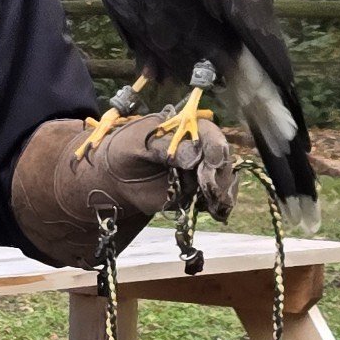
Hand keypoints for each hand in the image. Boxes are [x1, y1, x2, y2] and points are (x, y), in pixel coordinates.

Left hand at [80, 112, 238, 223]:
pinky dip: (220, 205)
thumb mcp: (138, 145)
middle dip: (219, 172)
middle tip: (208, 186)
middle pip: (221, 157)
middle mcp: (199, 147)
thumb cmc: (125, 152)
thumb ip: (163, 148)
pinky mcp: (198, 192)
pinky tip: (218, 211)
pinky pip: (216, 198)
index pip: (208, 133)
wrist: (116, 178)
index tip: (213, 162)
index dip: (214, 146)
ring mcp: (201, 171)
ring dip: (223, 190)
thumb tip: (192, 157)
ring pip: (223, 178)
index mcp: (185, 127)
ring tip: (214, 202)